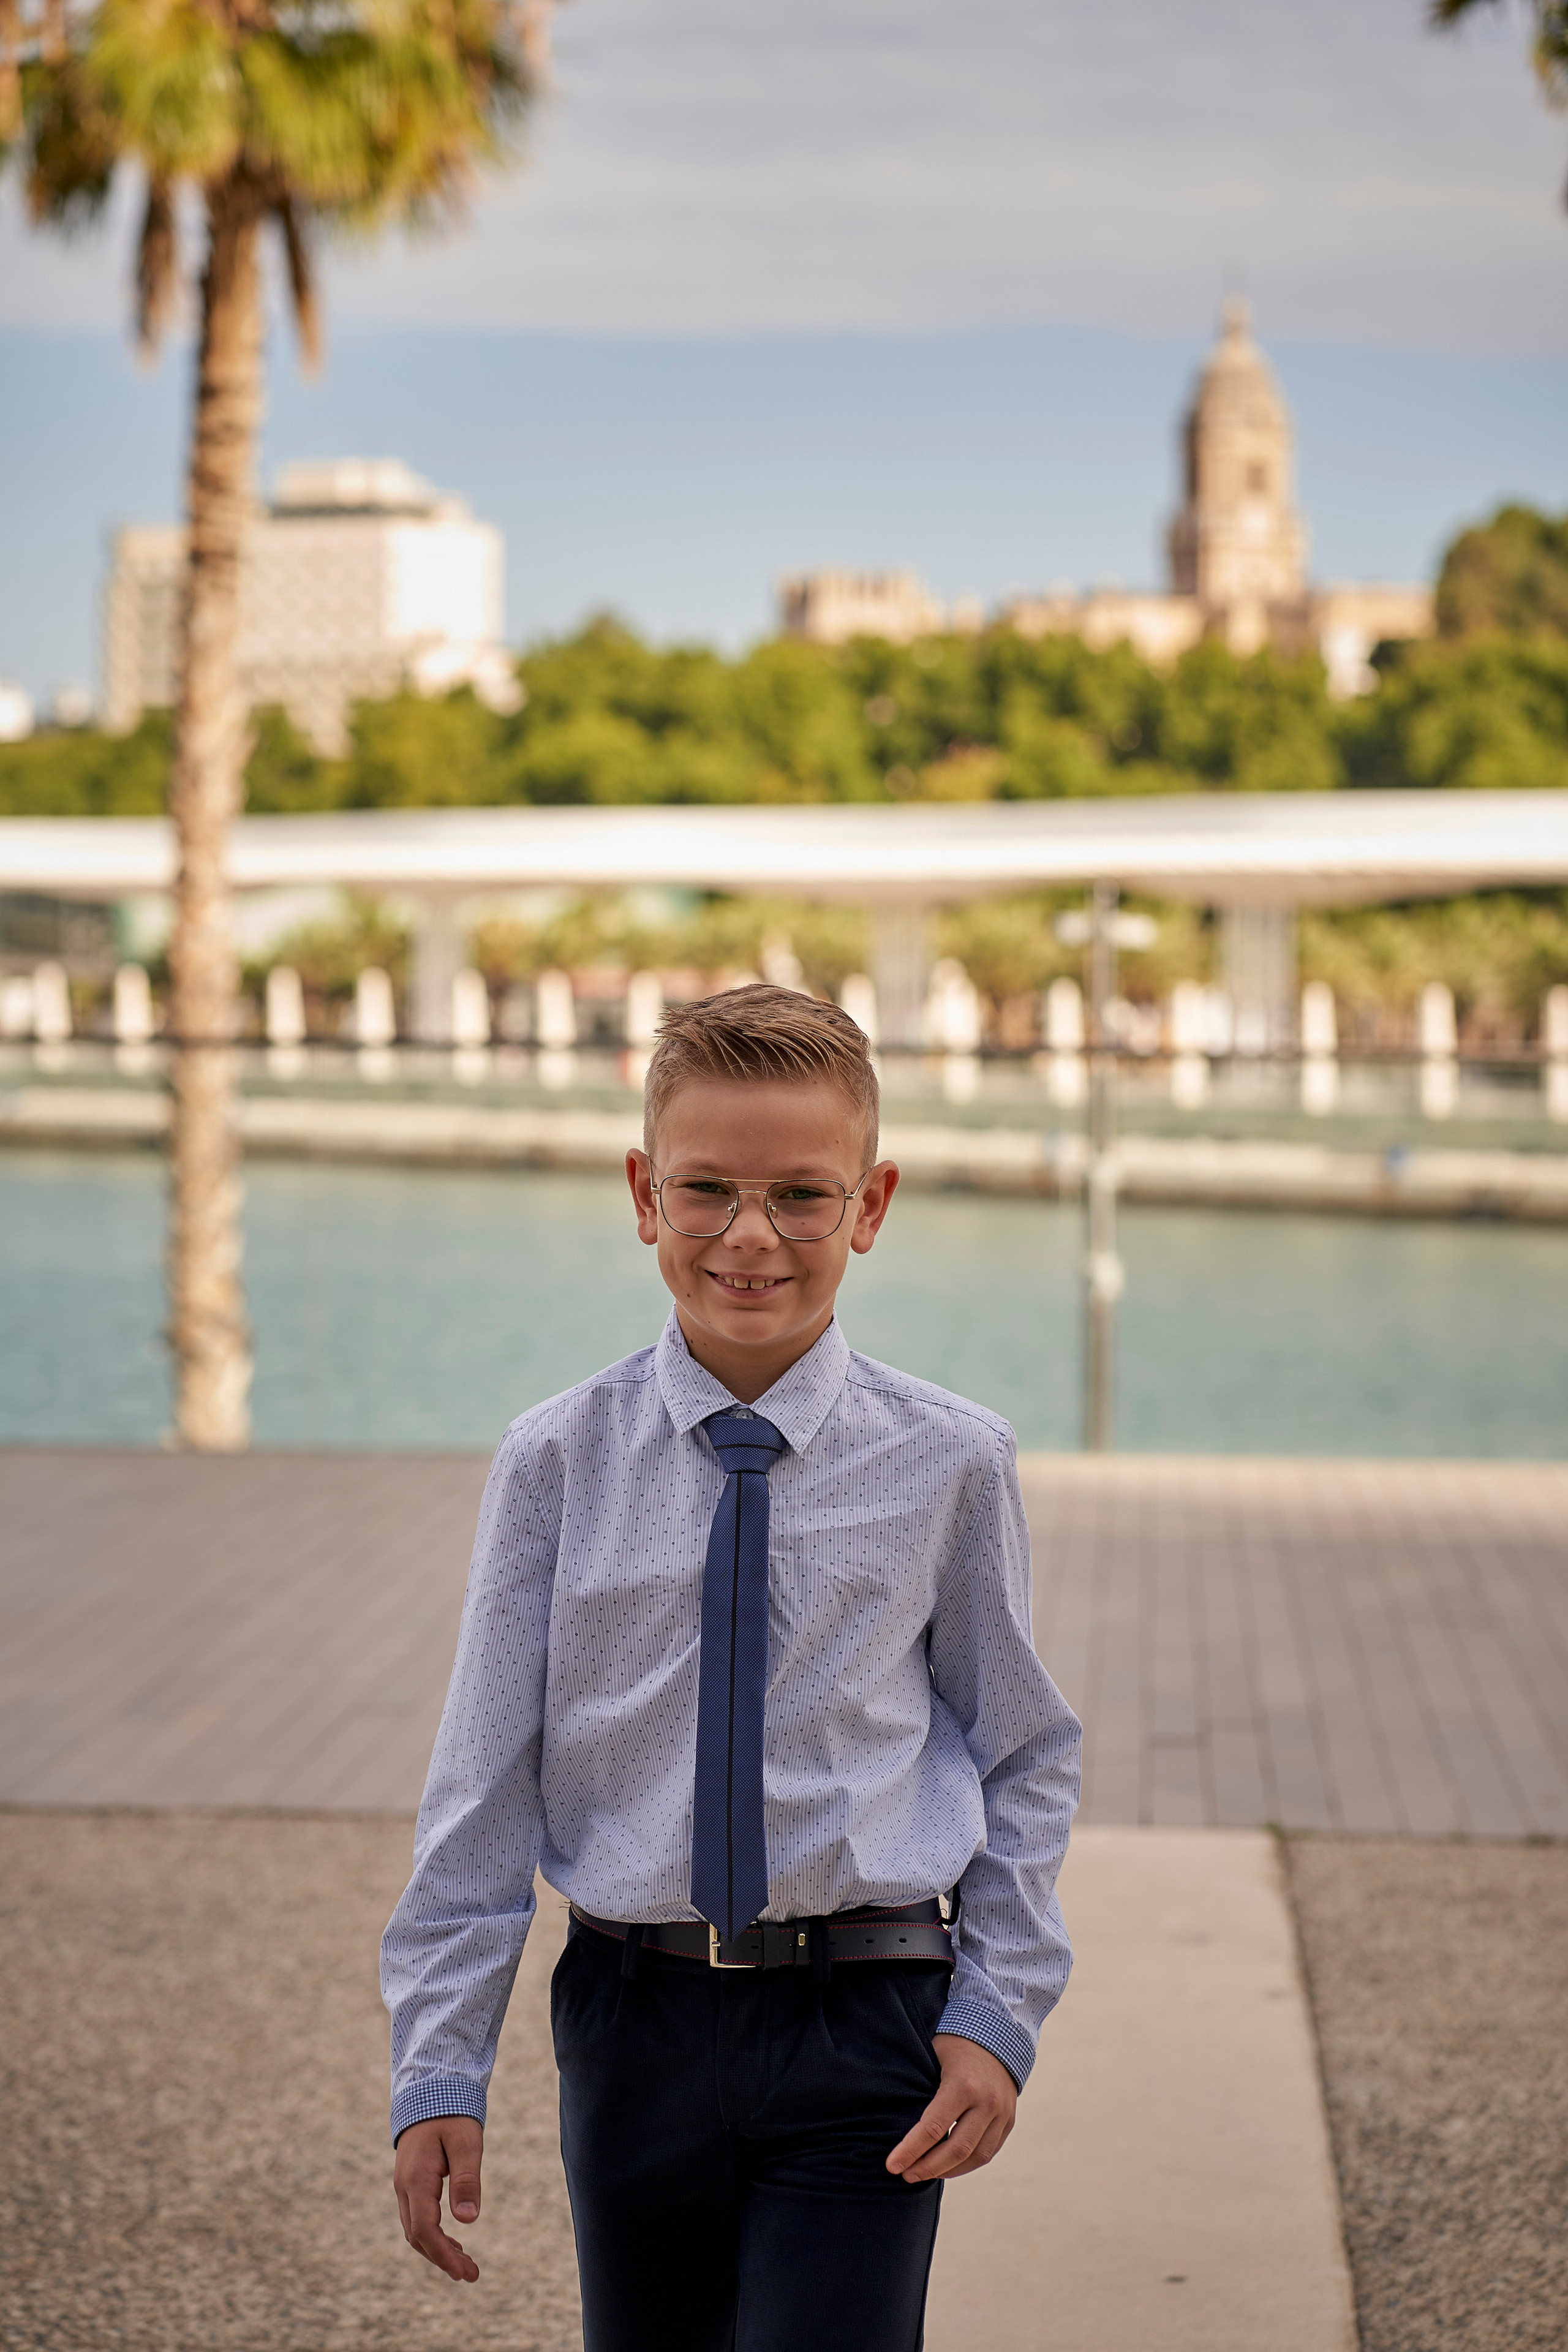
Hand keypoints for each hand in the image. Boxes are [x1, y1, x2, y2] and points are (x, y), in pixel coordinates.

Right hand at [393, 2114, 484, 2281]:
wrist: (431, 2088)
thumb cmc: (452, 2113)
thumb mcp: (466, 2142)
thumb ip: (466, 2180)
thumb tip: (468, 2221)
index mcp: (416, 2179)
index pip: (425, 2230)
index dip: (444, 2256)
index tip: (466, 2273)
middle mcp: (404, 2186)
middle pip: (418, 2236)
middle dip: (443, 2258)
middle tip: (472, 2274)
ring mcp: (404, 2184)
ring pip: (415, 2228)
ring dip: (438, 2249)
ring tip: (465, 2264)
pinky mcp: (411, 2181)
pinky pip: (417, 2217)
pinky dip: (433, 2234)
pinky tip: (453, 2241)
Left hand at [885, 2033, 1017, 2182]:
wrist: (996, 2033)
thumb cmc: (954, 2045)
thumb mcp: (933, 2057)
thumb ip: (921, 2090)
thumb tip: (896, 2125)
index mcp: (962, 2085)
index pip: (932, 2128)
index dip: (910, 2151)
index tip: (892, 2165)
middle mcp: (986, 2102)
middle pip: (955, 2150)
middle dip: (927, 2167)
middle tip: (905, 2175)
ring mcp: (1002, 2113)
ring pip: (975, 2156)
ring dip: (948, 2171)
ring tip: (924, 2174)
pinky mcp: (1009, 2120)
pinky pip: (988, 2152)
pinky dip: (967, 2164)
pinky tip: (948, 2167)